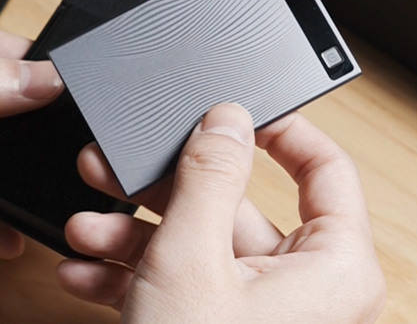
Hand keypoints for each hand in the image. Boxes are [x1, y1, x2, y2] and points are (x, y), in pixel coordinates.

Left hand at [0, 10, 61, 257]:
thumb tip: (42, 80)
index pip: (17, 55)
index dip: (50, 80)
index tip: (79, 109)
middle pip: (19, 112)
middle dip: (42, 139)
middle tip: (72, 164)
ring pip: (2, 160)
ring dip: (20, 181)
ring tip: (42, 203)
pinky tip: (3, 232)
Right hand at [57, 104, 385, 322]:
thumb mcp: (192, 259)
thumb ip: (210, 178)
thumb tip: (227, 119)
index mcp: (330, 266)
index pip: (324, 170)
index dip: (279, 132)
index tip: (230, 113)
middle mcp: (302, 288)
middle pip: (233, 207)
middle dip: (161, 193)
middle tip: (116, 167)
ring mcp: (257, 312)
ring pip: (197, 246)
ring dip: (134, 235)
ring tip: (85, 228)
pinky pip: (183, 284)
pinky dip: (135, 274)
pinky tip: (88, 270)